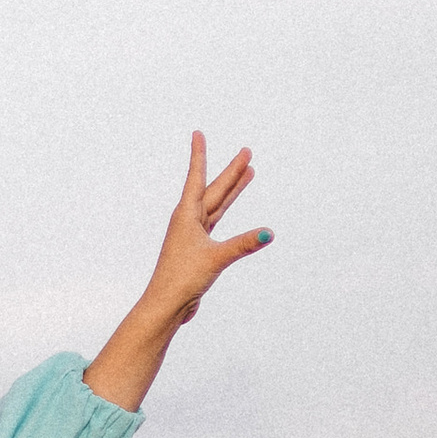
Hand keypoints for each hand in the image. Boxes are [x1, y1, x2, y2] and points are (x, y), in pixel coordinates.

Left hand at [142, 131, 272, 326]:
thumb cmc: (183, 279)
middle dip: (230, 171)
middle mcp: (189, 221)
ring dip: (232, 189)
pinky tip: (230, 205)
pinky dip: (227, 210)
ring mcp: (194, 234)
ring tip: (248, 171)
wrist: (167, 304)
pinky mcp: (200, 248)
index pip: (196, 178)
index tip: (198, 134)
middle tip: (246, 151)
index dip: (199, 155)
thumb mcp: (216, 258)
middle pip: (214, 190)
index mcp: (186, 215)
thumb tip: (269, 233)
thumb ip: (244, 244)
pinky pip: (217, 221)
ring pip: (217, 205)